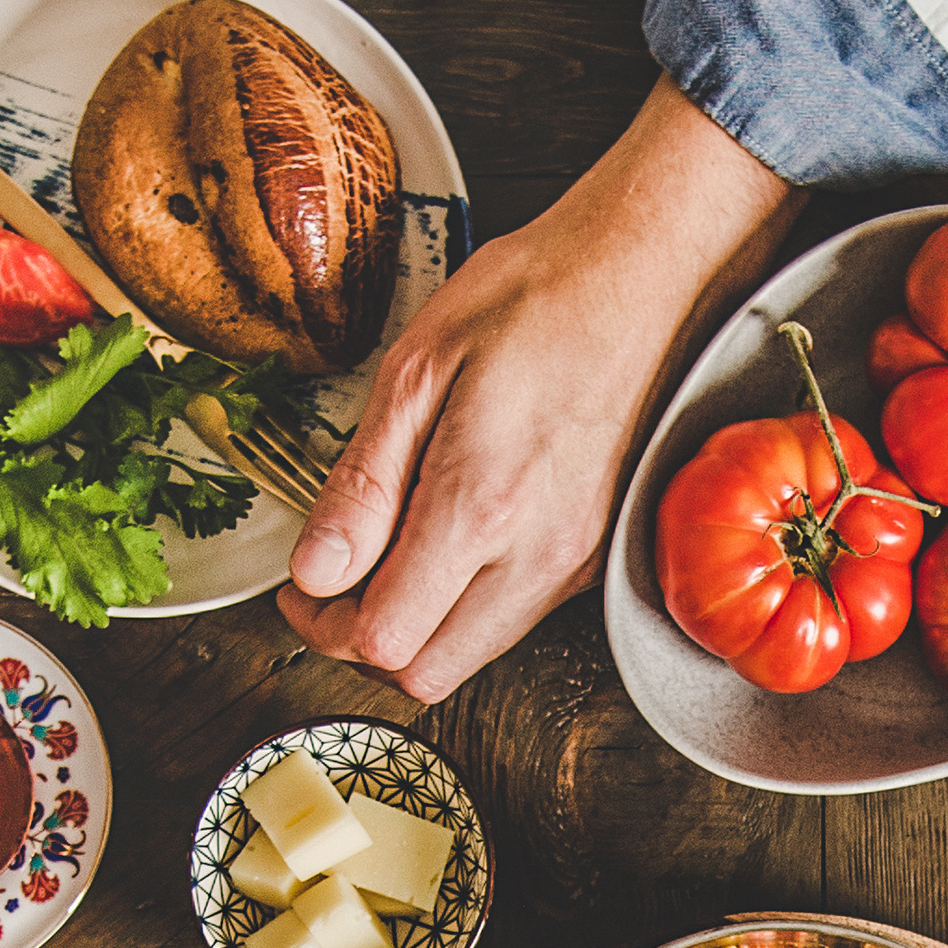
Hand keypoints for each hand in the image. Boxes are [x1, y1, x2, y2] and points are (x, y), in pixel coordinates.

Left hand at [283, 80, 795, 701]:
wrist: (645, 275)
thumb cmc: (534, 299)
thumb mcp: (416, 371)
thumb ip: (363, 486)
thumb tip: (315, 572)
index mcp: (481, 508)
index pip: (386, 639)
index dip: (325, 625)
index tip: (302, 584)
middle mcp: (538, 556)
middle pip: (428, 672)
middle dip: (366, 640)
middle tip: (334, 582)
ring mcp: (575, 563)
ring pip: (473, 653)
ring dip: (418, 624)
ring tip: (390, 548)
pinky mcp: (595, 555)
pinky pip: (515, 615)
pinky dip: (467, 599)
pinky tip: (450, 533)